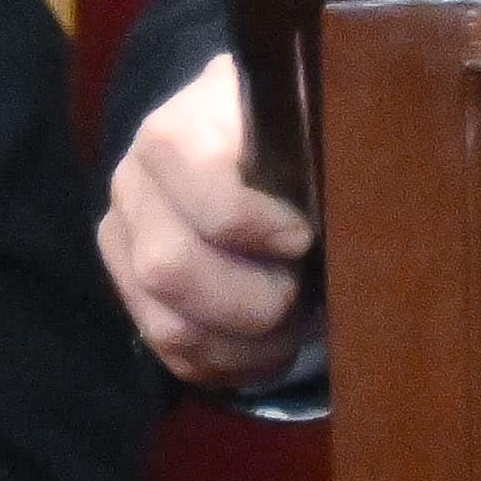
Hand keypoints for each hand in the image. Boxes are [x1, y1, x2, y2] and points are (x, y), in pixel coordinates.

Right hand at [104, 52, 316, 386]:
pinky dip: (226, 365)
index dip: (256, 229)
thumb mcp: (300, 115)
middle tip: (300, 295)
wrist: (235, 129)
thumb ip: (318, 148)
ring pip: (168, 325)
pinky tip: (268, 350)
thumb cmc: (285, 124)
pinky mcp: (127, 287)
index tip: (304, 239)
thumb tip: (359, 193)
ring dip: (243, 346)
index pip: (198, 196)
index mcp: (174, 135)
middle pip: (170, 269)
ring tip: (294, 331)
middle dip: (249, 302)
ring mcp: (121, 240)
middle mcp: (132, 186)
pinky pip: (168, 353)